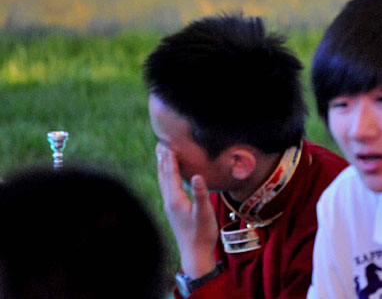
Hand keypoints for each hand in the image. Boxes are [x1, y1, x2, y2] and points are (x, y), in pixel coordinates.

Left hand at [156, 143, 218, 277]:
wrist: (195, 254)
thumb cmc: (202, 233)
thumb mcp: (204, 213)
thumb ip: (201, 193)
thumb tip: (198, 175)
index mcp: (176, 200)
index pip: (171, 174)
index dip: (170, 158)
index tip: (169, 143)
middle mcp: (169, 201)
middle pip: (164, 176)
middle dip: (163, 159)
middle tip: (161, 143)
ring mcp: (170, 207)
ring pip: (163, 182)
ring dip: (163, 167)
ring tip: (161, 155)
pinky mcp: (173, 211)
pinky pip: (167, 188)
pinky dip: (166, 177)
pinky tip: (169, 177)